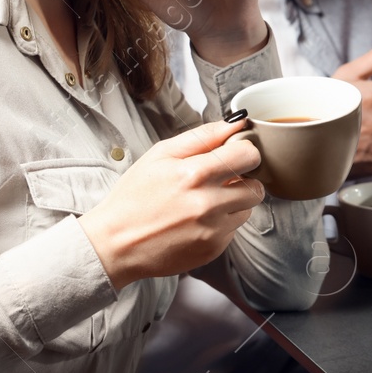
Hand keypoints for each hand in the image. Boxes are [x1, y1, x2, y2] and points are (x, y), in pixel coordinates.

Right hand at [79, 116, 264, 289]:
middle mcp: (208, 204)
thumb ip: (203, 136)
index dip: (244, 152)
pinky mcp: (213, 249)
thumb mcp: (161, 155)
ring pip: (247, 209)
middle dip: (242, 181)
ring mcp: (213, 230)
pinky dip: (221, 224)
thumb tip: (236, 124)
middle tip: (219, 181)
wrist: (115, 243)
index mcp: (195, 174)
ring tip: (203, 202)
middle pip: (256, 186)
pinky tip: (195, 222)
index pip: (248, 155)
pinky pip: (233, 230)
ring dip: (233, 203)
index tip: (234, 155)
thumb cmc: (134, 196)